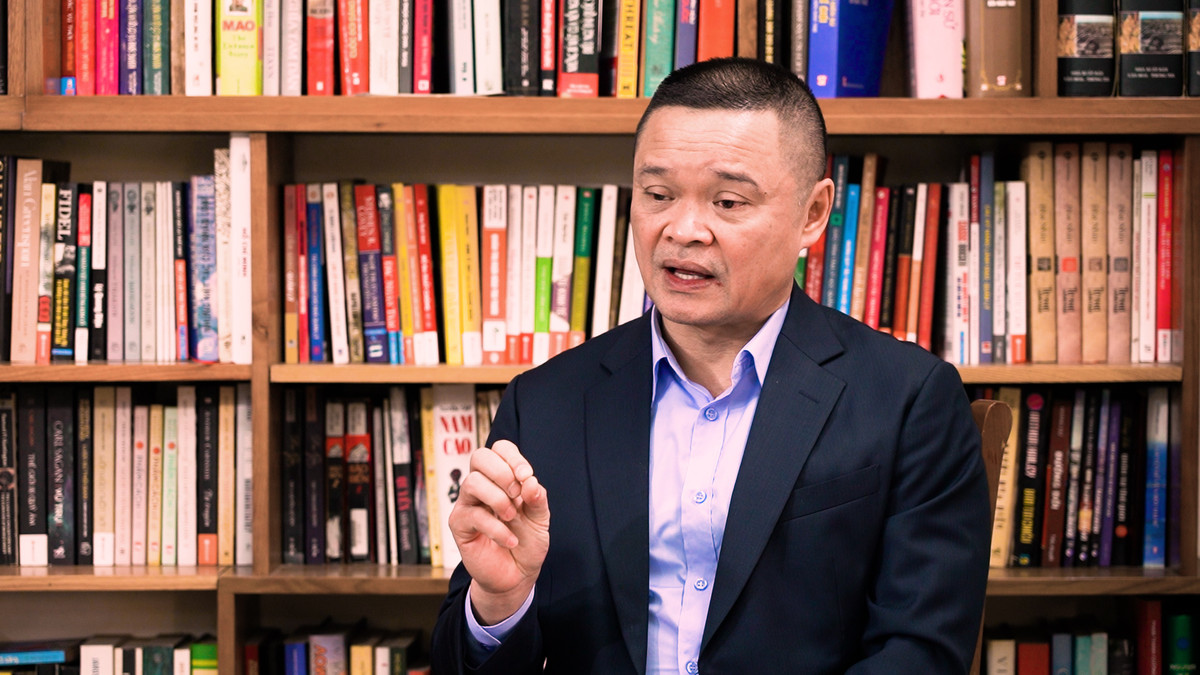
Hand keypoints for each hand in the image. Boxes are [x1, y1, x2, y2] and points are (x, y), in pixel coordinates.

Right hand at [448, 439, 549, 624]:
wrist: (517, 575)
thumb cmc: (527, 542)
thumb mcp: (540, 518)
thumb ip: (537, 498)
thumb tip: (529, 481)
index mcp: (502, 478)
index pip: (499, 448)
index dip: (513, 457)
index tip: (527, 477)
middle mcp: (482, 486)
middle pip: (479, 456)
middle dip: (502, 472)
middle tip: (517, 495)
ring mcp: (468, 504)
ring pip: (473, 483)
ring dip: (498, 500)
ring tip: (512, 518)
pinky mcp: (460, 525)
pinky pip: (474, 516)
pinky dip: (497, 528)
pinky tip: (510, 540)